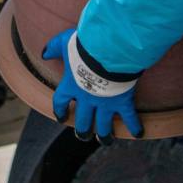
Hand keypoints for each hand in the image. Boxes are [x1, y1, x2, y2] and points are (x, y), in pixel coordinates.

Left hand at [42, 28, 142, 143]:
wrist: (108, 51)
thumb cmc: (85, 46)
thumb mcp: (64, 42)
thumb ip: (53, 47)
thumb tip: (44, 53)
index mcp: (71, 85)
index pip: (60, 102)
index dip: (60, 111)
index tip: (61, 117)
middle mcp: (87, 99)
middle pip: (83, 120)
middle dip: (82, 130)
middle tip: (83, 135)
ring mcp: (105, 103)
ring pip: (103, 126)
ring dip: (104, 134)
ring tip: (104, 140)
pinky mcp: (122, 101)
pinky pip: (129, 118)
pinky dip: (134, 126)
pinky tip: (138, 134)